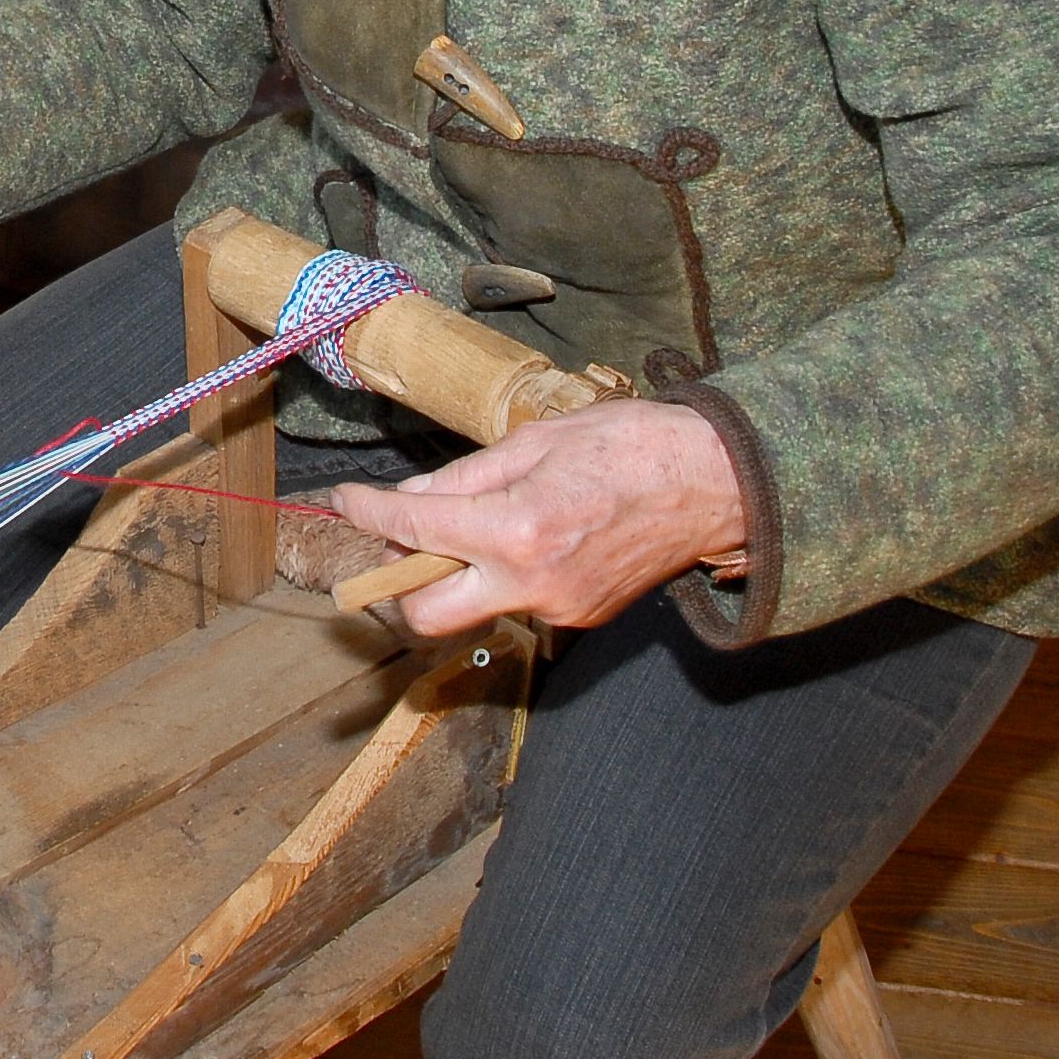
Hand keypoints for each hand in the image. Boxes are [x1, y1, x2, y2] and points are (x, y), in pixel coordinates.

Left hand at [327, 400, 745, 639]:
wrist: (714, 484)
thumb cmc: (633, 446)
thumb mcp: (537, 440)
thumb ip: (466, 477)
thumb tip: (414, 497)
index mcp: (517, 529)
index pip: (414, 527)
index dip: (367, 510)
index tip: (344, 499)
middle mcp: (531, 583)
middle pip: (426, 613)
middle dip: (396, 583)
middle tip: (399, 539)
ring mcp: (556, 609)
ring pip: (474, 606)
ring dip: (457, 572)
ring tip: (480, 522)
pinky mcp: (578, 619)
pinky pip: (517, 603)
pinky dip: (504, 574)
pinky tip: (530, 536)